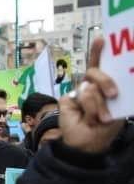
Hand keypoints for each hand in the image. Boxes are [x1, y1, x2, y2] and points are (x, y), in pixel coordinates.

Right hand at [59, 37, 125, 154]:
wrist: (87, 144)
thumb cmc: (105, 128)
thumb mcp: (117, 111)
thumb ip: (111, 97)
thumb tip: (96, 88)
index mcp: (103, 85)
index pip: (100, 65)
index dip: (98, 52)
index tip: (101, 39)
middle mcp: (89, 85)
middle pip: (94, 72)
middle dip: (105, 81)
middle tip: (112, 95)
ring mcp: (77, 92)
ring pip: (89, 88)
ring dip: (98, 106)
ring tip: (101, 119)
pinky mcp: (67, 100)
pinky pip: (79, 99)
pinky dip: (88, 111)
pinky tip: (88, 119)